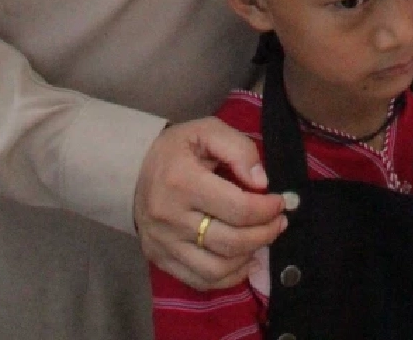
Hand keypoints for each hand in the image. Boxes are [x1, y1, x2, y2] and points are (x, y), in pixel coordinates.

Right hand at [134, 118, 287, 289]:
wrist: (132, 171)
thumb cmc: (176, 149)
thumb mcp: (207, 130)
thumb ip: (238, 149)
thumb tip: (262, 182)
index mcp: (182, 181)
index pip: (237, 208)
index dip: (266, 209)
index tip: (280, 202)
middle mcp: (171, 218)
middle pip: (231, 242)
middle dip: (265, 234)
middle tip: (279, 222)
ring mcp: (164, 245)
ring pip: (217, 269)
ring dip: (249, 257)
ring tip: (263, 239)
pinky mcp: (161, 261)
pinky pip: (201, 281)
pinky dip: (228, 276)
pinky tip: (243, 259)